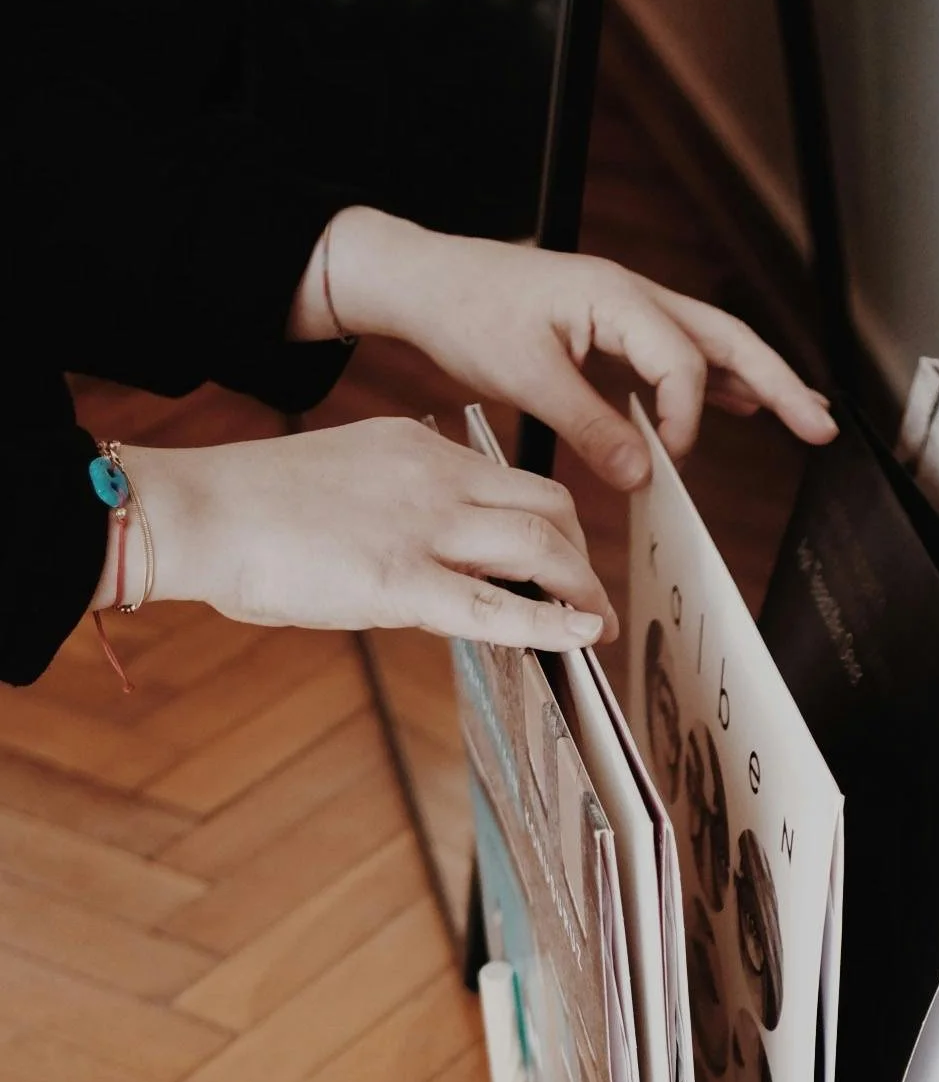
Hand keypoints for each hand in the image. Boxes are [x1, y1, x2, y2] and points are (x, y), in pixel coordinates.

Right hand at [118, 421, 608, 646]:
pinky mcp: (402, 579)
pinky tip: (582, 636)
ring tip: (595, 624)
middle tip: (590, 597)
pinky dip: (552, 621)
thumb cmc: (251, 506)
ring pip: (540, 543)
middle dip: (580, 554)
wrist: (201, 509)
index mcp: (415, 445)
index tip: (559, 558)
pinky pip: (497, 604)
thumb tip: (425, 550)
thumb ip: (394, 503)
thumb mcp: (342, 482)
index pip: (508, 477)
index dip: (548, 522)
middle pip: (548, 502)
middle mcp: (434, 475)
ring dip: (580, 588)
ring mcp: (423, 525)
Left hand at [302, 208, 837, 490]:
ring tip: (800, 415)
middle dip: (778, 382)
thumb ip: (588, 425)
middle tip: (821, 426)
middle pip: (726, 339)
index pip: (683, 361)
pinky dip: (710, 383)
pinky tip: (734, 406)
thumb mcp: (524, 373)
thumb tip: (643, 473)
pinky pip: (676, 354)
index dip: (684, 419)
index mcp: (616, 296)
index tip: (664, 463)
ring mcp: (625, 311)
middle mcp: (632, 297)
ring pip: (709, 344)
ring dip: (756, 380)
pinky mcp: (610, 329)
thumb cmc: (464, 310)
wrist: (423, 281)